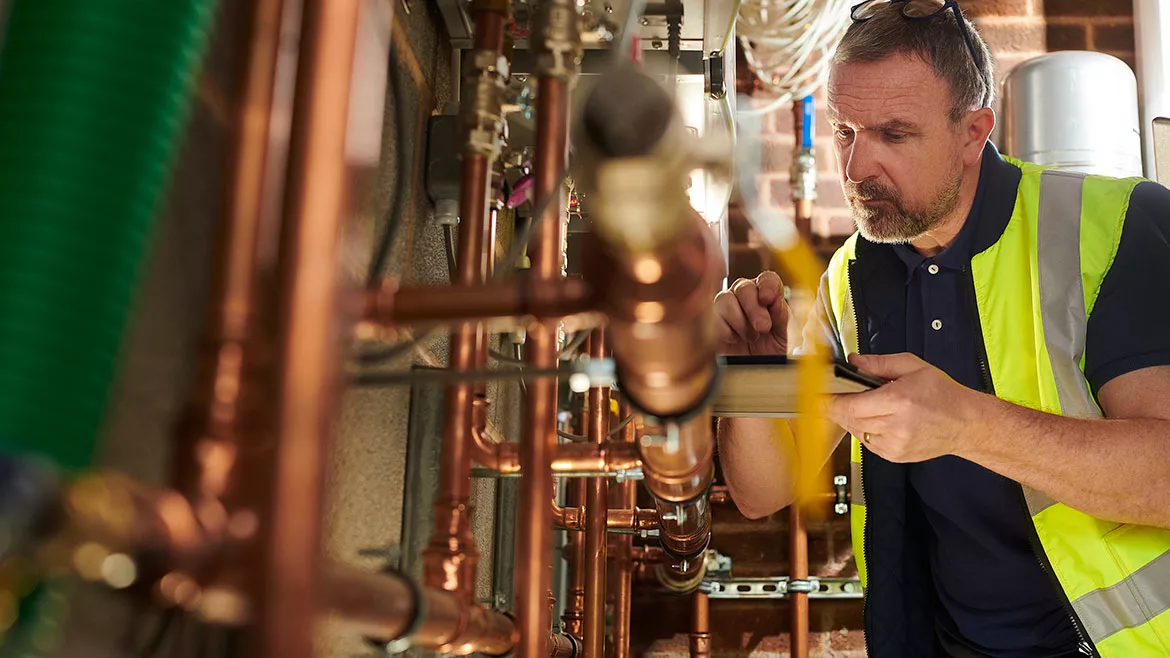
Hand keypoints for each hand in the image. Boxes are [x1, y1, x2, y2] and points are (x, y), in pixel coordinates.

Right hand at [714, 272, 788, 355]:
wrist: (753, 373)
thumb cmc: (769, 353)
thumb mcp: (782, 337)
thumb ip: (781, 318)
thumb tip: (776, 302)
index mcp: (766, 296)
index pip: (767, 279)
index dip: (767, 285)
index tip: (769, 299)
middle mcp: (745, 297)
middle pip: (744, 287)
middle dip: (754, 307)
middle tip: (763, 328)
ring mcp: (726, 308)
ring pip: (725, 298)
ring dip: (739, 319)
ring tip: (751, 337)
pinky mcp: (711, 322)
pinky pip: (712, 316)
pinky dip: (725, 329)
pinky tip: (734, 339)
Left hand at [825, 353, 987, 462]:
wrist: (965, 424)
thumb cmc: (942, 394)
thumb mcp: (913, 367)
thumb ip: (879, 363)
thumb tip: (853, 360)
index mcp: (899, 401)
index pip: (851, 405)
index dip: (829, 401)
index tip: (817, 395)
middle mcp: (896, 425)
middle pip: (849, 419)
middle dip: (836, 407)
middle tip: (832, 395)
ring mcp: (894, 444)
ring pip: (855, 431)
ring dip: (850, 418)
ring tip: (862, 404)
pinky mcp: (894, 456)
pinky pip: (866, 442)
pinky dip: (863, 430)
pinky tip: (874, 419)